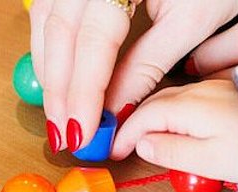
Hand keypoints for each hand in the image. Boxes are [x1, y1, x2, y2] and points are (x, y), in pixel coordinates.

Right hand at [30, 0, 237, 150]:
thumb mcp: (192, 21)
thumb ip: (147, 65)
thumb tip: (114, 110)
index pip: (91, 41)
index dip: (82, 92)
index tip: (81, 132)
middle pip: (59, 33)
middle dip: (59, 90)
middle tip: (64, 134)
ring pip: (45, 21)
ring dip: (50, 71)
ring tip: (60, 114)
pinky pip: (50, 10)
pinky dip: (53, 46)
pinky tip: (59, 75)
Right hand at [110, 80, 237, 181]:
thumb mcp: (207, 161)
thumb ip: (170, 152)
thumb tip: (144, 146)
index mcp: (189, 107)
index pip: (143, 116)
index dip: (124, 135)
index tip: (114, 152)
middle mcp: (201, 91)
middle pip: (156, 103)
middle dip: (136, 123)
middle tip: (125, 145)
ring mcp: (217, 89)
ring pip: (174, 100)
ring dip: (156, 117)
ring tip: (149, 140)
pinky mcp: (232, 93)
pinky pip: (192, 100)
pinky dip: (177, 114)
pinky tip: (180, 129)